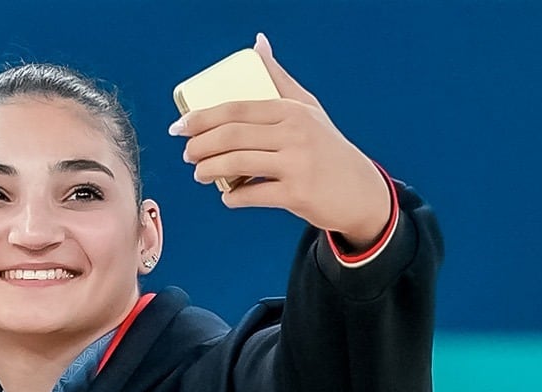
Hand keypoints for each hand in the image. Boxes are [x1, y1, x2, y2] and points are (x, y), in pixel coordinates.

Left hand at [171, 32, 391, 248]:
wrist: (361, 193)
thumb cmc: (327, 149)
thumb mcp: (308, 109)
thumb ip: (278, 78)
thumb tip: (257, 43)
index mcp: (292, 110)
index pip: (236, 109)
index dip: (202, 117)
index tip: (180, 126)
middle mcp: (295, 133)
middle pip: (231, 135)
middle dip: (200, 146)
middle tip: (188, 155)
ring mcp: (297, 164)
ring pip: (236, 163)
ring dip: (209, 171)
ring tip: (200, 175)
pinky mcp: (297, 195)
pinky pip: (252, 195)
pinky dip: (233, 198)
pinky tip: (228, 196)